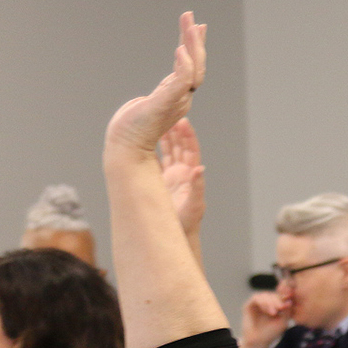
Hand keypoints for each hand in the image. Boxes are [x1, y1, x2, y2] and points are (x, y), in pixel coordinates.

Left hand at [104, 12, 206, 159]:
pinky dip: (183, 67)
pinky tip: (180, 51)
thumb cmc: (132, 130)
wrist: (125, 148)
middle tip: (194, 18)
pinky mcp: (164, 105)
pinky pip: (180, 84)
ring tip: (192, 26)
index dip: (194, 47)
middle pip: (195, 66)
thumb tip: (155, 95)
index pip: (191, 67)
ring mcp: (174, 102)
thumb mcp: (148, 105)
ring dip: (192, 46)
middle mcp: (181, 99)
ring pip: (191, 70)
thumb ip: (158, 98)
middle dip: (195, 41)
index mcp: (177, 96)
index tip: (195, 26)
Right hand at [160, 117, 206, 237]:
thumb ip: (197, 187)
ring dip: (165, 136)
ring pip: (168, 150)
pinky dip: (153, 148)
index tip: (183, 121)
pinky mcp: (161, 180)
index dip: (188, 136)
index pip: (190, 150)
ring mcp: (172, 175)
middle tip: (168, 112)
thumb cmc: (187, 222)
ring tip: (158, 119)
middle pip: (179, 146)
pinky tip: (146, 137)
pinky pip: (157, 160)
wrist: (177, 235)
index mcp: (191, 175)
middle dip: (175, 130)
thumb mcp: (194, 205)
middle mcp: (183, 173)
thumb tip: (200, 169)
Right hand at [241, 291, 290, 347]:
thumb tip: (290, 300)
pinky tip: (268, 311)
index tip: (290, 301)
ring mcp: (257, 303)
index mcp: (275, 305)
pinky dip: (263, 303)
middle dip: (278, 300)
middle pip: (273, 294)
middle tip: (282, 307)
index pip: (281, 297)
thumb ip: (287, 311)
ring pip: (265, 295)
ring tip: (275, 312)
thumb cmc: (271, 332)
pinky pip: (256, 298)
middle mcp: (266, 303)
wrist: (257, 341)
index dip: (286, 297)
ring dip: (271, 302)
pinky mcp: (249, 305)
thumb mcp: (283, 321)